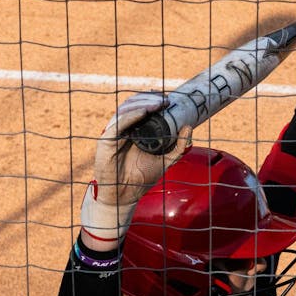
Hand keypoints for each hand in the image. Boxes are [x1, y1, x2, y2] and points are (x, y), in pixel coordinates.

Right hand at [80, 93, 191, 248]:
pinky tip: (143, 112)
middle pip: (132, 104)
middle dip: (149, 98)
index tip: (168, 99)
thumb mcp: (166, 160)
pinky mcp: (106, 141)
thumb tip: (189, 127)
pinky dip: (131, 115)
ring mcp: (113, 133)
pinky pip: (118, 124)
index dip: (151, 99)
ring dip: (141, 103)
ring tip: (157, 103)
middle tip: (165, 100)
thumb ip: (178, 147)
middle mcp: (122, 129)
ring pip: (124, 110)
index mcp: (133, 130)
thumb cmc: (141, 178)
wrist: (125, 196)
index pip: (139, 107)